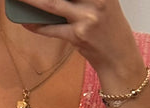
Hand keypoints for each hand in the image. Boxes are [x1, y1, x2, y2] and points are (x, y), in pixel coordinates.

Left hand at [20, 0, 142, 81]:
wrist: (121, 60)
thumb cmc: (111, 32)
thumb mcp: (104, 4)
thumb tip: (52, 1)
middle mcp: (95, 0)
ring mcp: (86, 18)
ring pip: (51, 4)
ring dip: (31, 1)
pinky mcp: (78, 36)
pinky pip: (53, 29)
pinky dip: (38, 26)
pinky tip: (28, 22)